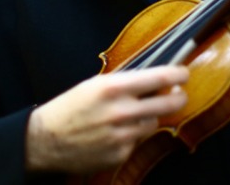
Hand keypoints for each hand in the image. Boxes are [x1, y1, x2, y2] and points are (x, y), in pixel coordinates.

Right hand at [25, 66, 188, 174]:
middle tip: (180, 94)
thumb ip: (124, 82)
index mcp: (113, 88)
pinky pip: (137, 141)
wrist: (46, 140)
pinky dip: (132, 136)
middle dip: (179, 97)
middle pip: (169, 104)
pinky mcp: (120, 154)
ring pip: (154, 122)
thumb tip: (154, 78)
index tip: (184, 74)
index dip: (178, 75)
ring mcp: (123, 136)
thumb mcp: (95, 85)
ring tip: (130, 114)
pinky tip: (114, 133)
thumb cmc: (69, 108)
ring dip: (149, 117)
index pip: (159, 78)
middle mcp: (121, 112)